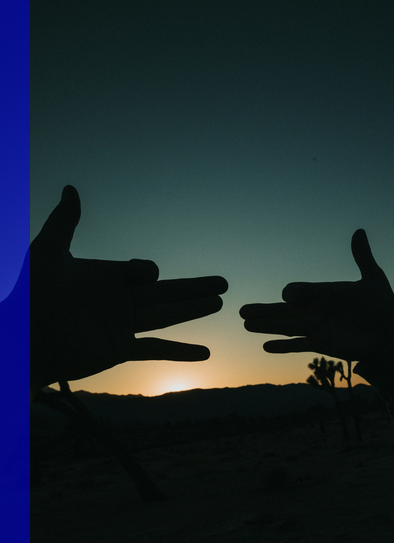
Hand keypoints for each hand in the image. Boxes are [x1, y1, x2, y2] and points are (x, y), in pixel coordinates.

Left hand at [30, 186, 227, 391]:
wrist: (22, 338)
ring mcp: (121, 327)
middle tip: (223, 283)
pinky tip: (205, 354)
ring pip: (166, 317)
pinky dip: (180, 352)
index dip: (145, 271)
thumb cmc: (29, 295)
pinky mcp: (119, 350)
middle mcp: (118, 302)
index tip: (139, 275)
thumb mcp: (48, 251)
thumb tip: (71, 188)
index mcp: (106, 278)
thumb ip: (64, 221)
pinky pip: (156, 350)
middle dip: (194, 288)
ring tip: (221, 304)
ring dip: (193, 311)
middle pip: (165, 293)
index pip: (143, 273)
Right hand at [239, 229, 393, 362]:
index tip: (290, 297)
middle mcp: (315, 310)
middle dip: (263, 310)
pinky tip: (266, 347)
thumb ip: (363, 257)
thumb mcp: (374, 280)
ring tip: (246, 325)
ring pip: (286, 327)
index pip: (299, 292)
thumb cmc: (383, 307)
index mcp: (324, 294)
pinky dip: (283, 347)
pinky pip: (298, 346)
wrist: (389, 336)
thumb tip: (359, 231)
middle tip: (241, 310)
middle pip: (283, 310)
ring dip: (266, 327)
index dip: (293, 293)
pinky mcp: (321, 344)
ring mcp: (316, 328)